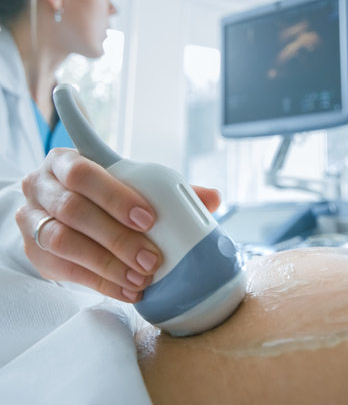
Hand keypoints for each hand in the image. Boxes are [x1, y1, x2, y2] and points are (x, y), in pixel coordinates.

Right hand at [15, 148, 221, 302]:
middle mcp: (42, 187)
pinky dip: (100, 282)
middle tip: (151, 259)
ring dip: (108, 264)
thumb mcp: (128, 185)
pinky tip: (127, 289)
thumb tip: (213, 197)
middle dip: (117, 238)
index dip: (116, 196)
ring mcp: (32, 219)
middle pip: (74, 210)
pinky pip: (64, 270)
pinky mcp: (34, 252)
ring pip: (64, 241)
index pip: (84, 173)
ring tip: (140, 279)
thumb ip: (168, 190)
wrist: (60, 212)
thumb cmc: (103, 194)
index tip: (149, 218)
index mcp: (65, 162)